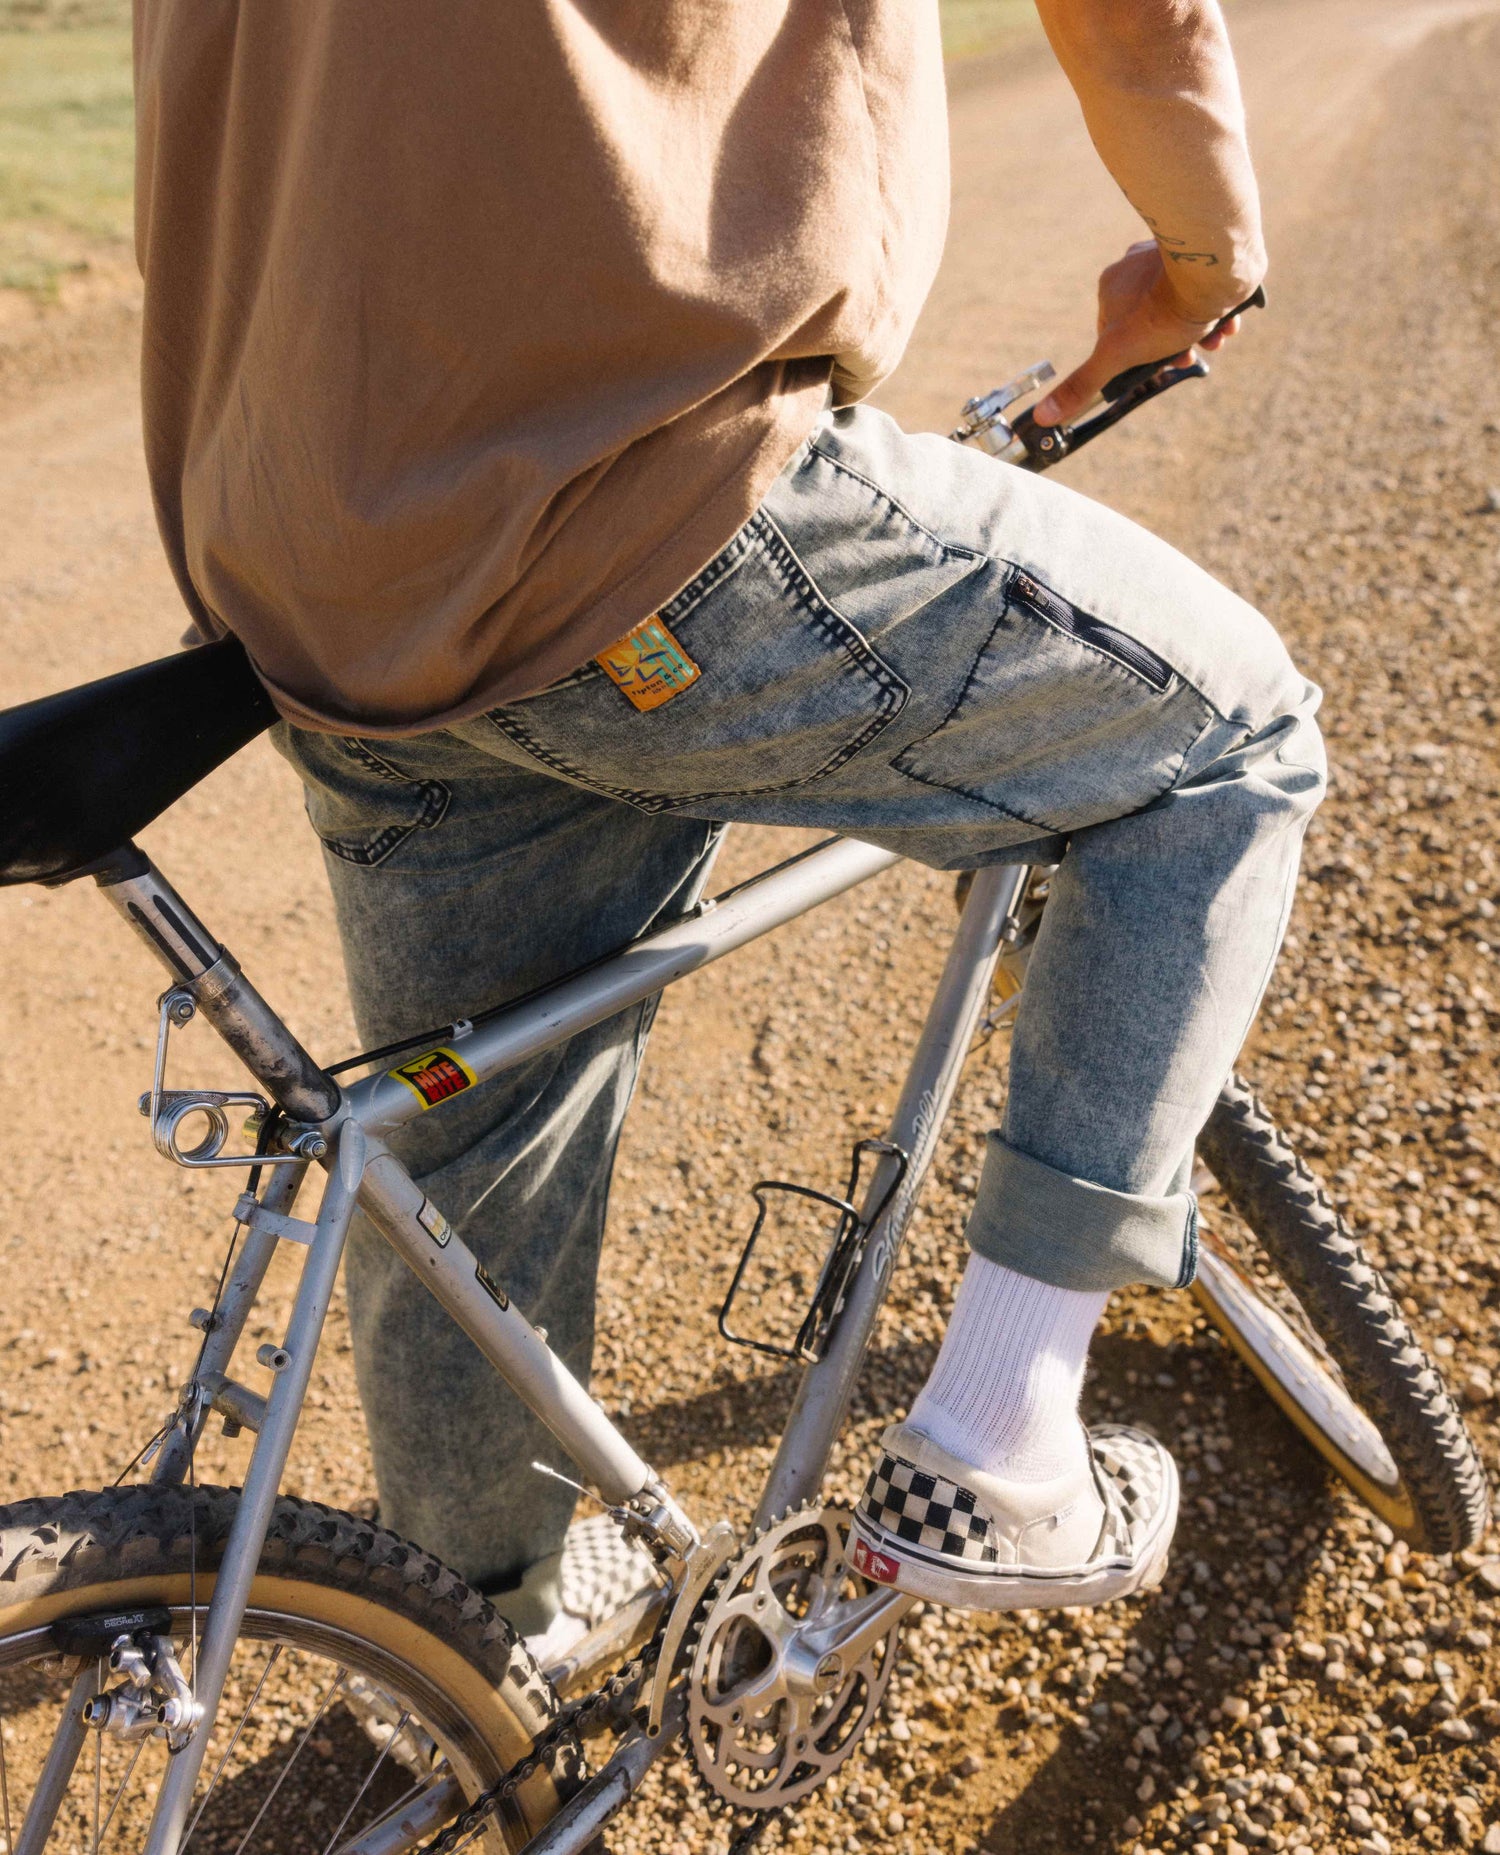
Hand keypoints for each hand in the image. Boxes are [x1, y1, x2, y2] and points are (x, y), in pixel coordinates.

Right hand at [1032, 241, 1248, 426]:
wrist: (1214, 269)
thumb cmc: (1163, 310)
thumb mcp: (1118, 356)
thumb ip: (1083, 384)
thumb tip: (1043, 415)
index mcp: (1110, 287)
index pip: (1117, 334)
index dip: (1139, 358)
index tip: (1159, 367)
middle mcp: (1136, 266)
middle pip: (1153, 321)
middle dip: (1173, 346)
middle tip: (1189, 356)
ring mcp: (1170, 256)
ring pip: (1182, 306)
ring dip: (1199, 332)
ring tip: (1213, 339)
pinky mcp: (1201, 252)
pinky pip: (1205, 288)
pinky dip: (1217, 310)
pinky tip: (1227, 322)